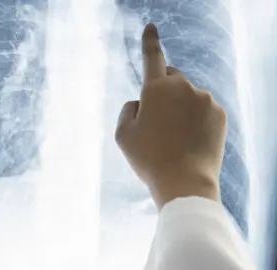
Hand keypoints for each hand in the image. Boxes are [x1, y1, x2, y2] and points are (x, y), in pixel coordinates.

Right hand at [115, 23, 226, 209]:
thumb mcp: (123, 134)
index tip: (151, 27)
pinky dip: (194, 118)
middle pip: (171, 78)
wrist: (185, 182)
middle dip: (163, 90)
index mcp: (156, 89)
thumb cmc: (148, 158)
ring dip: (179, 107)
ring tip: (173, 137)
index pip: (152, 57)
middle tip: (156, 119)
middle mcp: (183, 87)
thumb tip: (141, 102)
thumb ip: (128, 109)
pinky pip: (202, 108)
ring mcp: (204, 100)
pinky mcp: (219, 114)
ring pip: (187, 96)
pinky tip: (189, 139)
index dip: (150, 41)